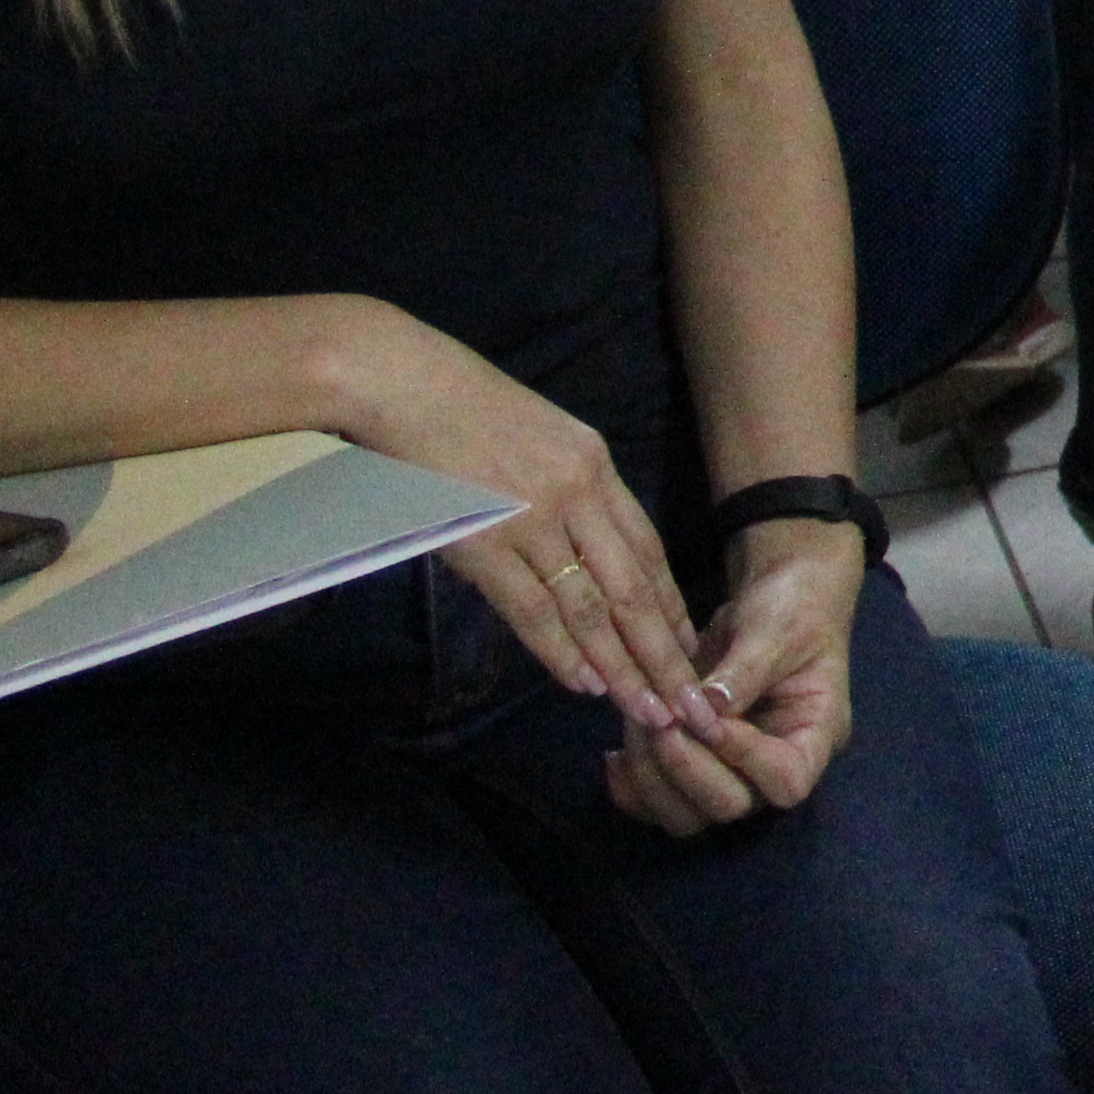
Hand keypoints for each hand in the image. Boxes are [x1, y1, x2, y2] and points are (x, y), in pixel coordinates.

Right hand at [323, 305, 712, 739]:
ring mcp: (534, 521)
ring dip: (622, 666)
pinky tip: (585, 683)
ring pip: (591, 608)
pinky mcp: (485, 544)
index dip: (670, 603)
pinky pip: (533, 610)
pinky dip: (561, 651)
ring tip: (648, 709)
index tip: (692, 646)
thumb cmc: (462, 407)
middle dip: (666, 650)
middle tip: (692, 701)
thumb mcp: (540, 434)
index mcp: (596, 466)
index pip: (648, 550)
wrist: (402, 384)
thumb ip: (569, 484)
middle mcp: (579, 494)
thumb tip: (583, 539)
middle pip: (635, 588)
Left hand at [609, 523, 862, 832]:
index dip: (745, 759)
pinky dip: (632, 787)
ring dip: (652, 775)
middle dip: (686, 767)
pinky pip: (660, 801)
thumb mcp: (777, 629)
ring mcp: (736, 774)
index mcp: (818, 735)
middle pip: (730, 806)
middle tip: (660, 720)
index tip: (711, 716)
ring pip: (688, 814)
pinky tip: (615, 754)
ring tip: (634, 723)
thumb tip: (706, 709)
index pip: (787, 780)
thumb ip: (745, 670)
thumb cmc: (792, 607)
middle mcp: (777, 767)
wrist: (774, 599)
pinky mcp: (699, 768)